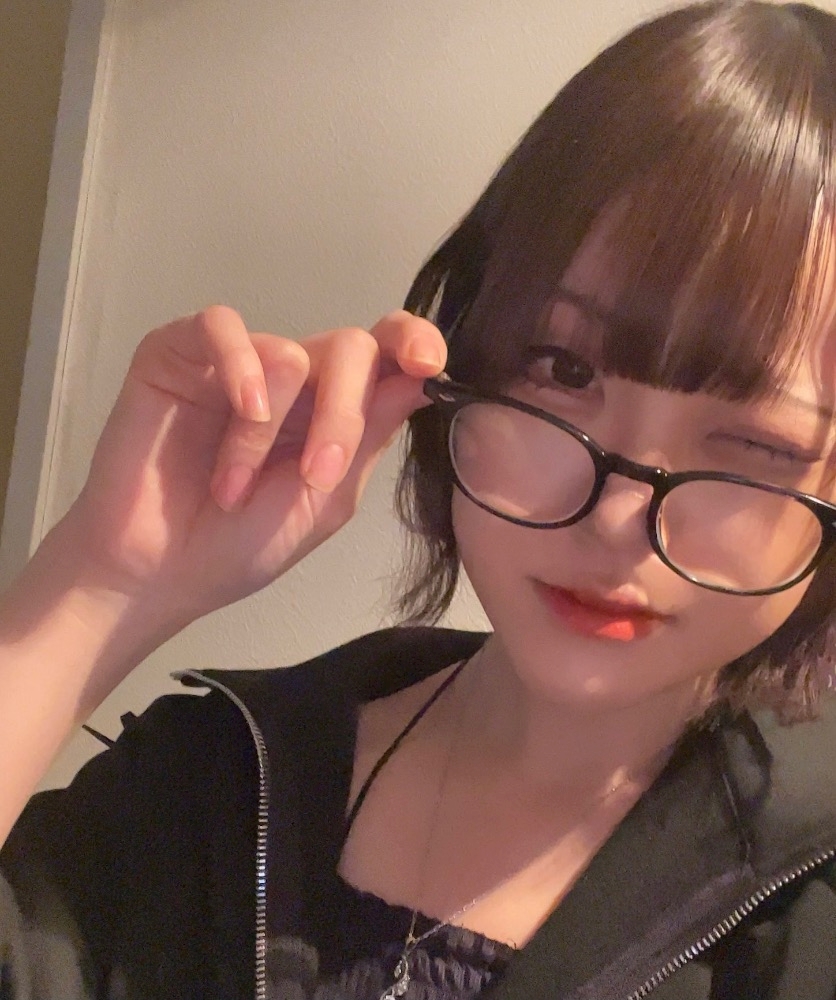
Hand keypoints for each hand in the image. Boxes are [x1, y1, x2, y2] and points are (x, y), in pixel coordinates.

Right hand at [57, 306, 446, 629]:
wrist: (157, 573)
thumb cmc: (240, 545)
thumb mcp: (325, 499)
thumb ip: (369, 436)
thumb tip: (421, 378)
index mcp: (333, 409)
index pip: (385, 352)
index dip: (413, 342)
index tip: (428, 363)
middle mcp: (292, 377)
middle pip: (349, 348)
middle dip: (342, 416)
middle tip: (315, 477)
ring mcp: (235, 361)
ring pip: (289, 352)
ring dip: (266, 435)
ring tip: (233, 488)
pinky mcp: (178, 351)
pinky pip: (221, 326)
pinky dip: (240, 367)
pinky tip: (241, 412)